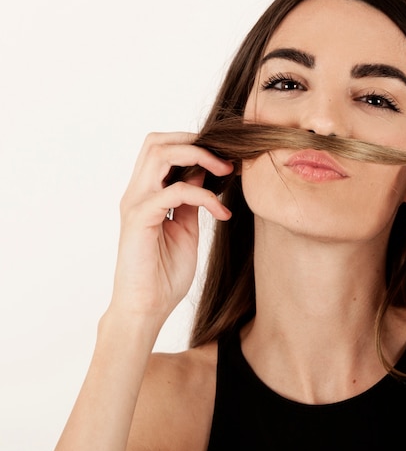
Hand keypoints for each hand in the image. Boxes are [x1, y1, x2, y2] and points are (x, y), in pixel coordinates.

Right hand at [107, 132, 232, 336]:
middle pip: (157, 141)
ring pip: (160, 154)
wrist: (146, 308)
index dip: (194, 146)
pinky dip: (203, 196)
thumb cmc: (164, 273)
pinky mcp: (140, 219)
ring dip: (198, 157)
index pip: (163, 149)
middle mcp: (136, 193)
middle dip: (195, 142)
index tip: (226, 160)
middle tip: (226, 160)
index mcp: (146, 193)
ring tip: (226, 171)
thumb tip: (204, 173)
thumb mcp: (185, 227)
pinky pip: (174, 192)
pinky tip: (221, 213)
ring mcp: (135, 203)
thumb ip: (190, 199)